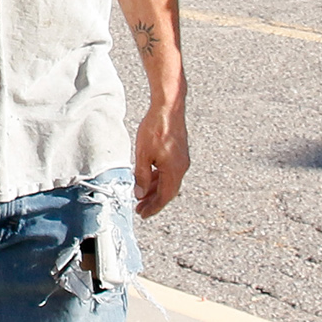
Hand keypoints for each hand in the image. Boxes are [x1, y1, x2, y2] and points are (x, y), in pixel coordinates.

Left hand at [132, 100, 189, 217]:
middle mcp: (181, 167)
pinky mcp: (179, 152)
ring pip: (168, 181)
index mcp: (174, 171)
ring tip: (141, 195)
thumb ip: (141, 176)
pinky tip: (149, 178)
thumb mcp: (143, 155)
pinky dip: (159, 178)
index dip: (153, 207)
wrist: (168, 107)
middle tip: (139, 209)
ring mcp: (181, 159)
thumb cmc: (156, 129)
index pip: (165, 197)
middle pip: (167, 191)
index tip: (143, 214)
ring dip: (155, 189)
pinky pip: (169, 171)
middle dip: (153, 201)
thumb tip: (140, 194)